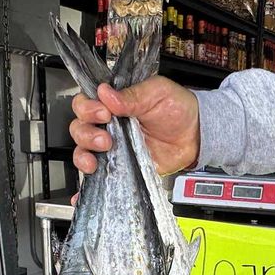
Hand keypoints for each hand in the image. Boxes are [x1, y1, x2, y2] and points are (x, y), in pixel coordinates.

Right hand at [69, 76, 199, 175]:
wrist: (195, 136)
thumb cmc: (177, 109)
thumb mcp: (157, 92)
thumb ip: (132, 95)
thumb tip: (107, 94)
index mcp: (113, 103)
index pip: (85, 103)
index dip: (88, 108)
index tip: (103, 112)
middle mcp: (108, 125)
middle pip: (79, 127)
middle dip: (86, 132)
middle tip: (106, 137)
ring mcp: (112, 147)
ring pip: (83, 150)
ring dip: (85, 153)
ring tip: (102, 151)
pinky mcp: (119, 166)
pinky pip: (97, 173)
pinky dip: (87, 180)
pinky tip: (87, 181)